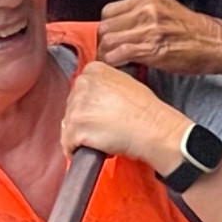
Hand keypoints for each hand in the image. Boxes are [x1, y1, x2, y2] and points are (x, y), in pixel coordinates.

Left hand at [62, 58, 191, 174]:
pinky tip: (96, 150)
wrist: (153, 128)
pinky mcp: (76, 128)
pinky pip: (67, 144)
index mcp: (93, 70)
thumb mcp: (124, 83)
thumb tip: (92, 102)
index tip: (100, 116)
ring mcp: (77, 107)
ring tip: (104, 139)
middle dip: (84, 121)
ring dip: (82, 136)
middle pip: (71, 108)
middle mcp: (82, 84)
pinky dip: (77, 151)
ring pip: (68, 126)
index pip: (79, 91)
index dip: (89, 107)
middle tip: (105, 129)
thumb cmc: (145, 110)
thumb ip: (104, 86)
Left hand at [97, 0, 221, 76]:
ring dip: (108, 55)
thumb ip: (141, 15)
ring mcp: (148, 27)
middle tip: (112, 54)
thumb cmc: (194, 33)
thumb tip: (119, 28)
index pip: (108, 11)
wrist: (217, 44)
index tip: (112, 40)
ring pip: (108, 41)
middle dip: (105, 43)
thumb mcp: (165, 11)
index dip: (107, 29)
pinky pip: (118, 55)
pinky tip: (122, 67)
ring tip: (117, 62)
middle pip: (105, 26)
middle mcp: (146, 8)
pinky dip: (115, 63)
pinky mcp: (151, 48)